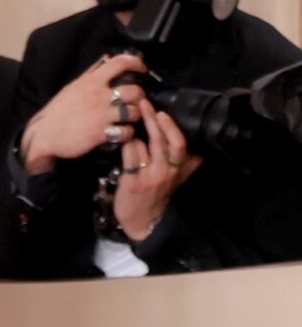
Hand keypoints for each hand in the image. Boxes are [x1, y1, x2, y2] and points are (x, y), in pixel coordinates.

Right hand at [19, 50, 144, 171]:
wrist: (44, 135)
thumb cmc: (58, 111)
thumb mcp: (73, 86)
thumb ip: (91, 72)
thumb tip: (106, 59)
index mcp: (93, 81)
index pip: (121, 63)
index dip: (137, 63)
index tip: (142, 69)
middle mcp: (99, 96)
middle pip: (134, 91)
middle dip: (140, 96)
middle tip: (137, 102)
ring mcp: (101, 115)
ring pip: (133, 112)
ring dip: (136, 115)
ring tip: (131, 119)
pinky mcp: (100, 134)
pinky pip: (125, 132)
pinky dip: (128, 133)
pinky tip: (123, 133)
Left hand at [110, 86, 198, 240]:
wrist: (143, 223)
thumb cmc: (159, 196)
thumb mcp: (178, 180)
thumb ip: (189, 163)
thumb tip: (203, 147)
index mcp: (178, 168)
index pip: (179, 143)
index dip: (171, 126)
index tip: (163, 112)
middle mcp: (165, 171)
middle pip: (160, 140)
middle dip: (152, 119)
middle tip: (143, 103)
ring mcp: (148, 176)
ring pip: (142, 145)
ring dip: (136, 135)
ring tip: (131, 127)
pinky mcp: (132, 181)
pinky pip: (129, 155)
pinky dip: (126, 146)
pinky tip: (124, 144)